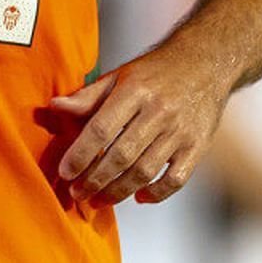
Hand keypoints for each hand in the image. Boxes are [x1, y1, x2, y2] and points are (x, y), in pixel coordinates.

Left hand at [47, 43, 231, 204]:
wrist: (206, 61)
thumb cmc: (156, 70)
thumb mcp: (119, 75)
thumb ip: (88, 96)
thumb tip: (55, 106)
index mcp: (135, 91)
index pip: (101, 129)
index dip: (80, 154)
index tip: (65, 173)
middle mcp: (158, 111)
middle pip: (121, 155)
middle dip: (95, 180)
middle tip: (77, 193)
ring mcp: (180, 131)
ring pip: (145, 171)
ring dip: (118, 192)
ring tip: (99, 201)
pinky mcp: (198, 146)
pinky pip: (176, 179)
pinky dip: (157, 194)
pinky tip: (139, 198)